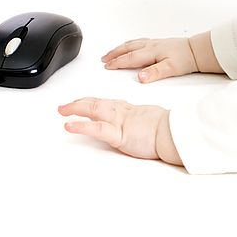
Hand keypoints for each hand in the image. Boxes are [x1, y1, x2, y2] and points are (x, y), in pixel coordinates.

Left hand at [58, 97, 180, 163]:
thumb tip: (143, 125)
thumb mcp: (153, 121)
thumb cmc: (169, 128)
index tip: (82, 101)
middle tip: (65, 106)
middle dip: (79, 103)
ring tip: (62, 110)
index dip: (92, 101)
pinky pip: (96, 128)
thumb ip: (143, 121)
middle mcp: (122, 112)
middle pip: (97, 103)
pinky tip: (69, 124)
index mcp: (130, 109)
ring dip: (76, 108)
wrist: (174, 132)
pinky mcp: (119, 135)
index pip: (107, 102)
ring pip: (94, 110)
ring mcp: (120, 122)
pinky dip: (81, 125)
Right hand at [101, 38, 198, 82]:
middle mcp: (150, 45)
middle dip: (114, 54)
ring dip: (120, 48)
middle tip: (103, 59)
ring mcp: (154, 43)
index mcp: (151, 52)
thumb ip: (154, 73)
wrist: (197, 50)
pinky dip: (130, 44)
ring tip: (111, 52)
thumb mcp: (171, 69)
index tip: (106, 66)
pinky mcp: (158, 43)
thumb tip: (140, 77)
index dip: (117, 62)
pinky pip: (138, 42)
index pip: (130, 58)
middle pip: (127, 49)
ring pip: (132, 44)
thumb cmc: (185, 59)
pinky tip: (130, 46)